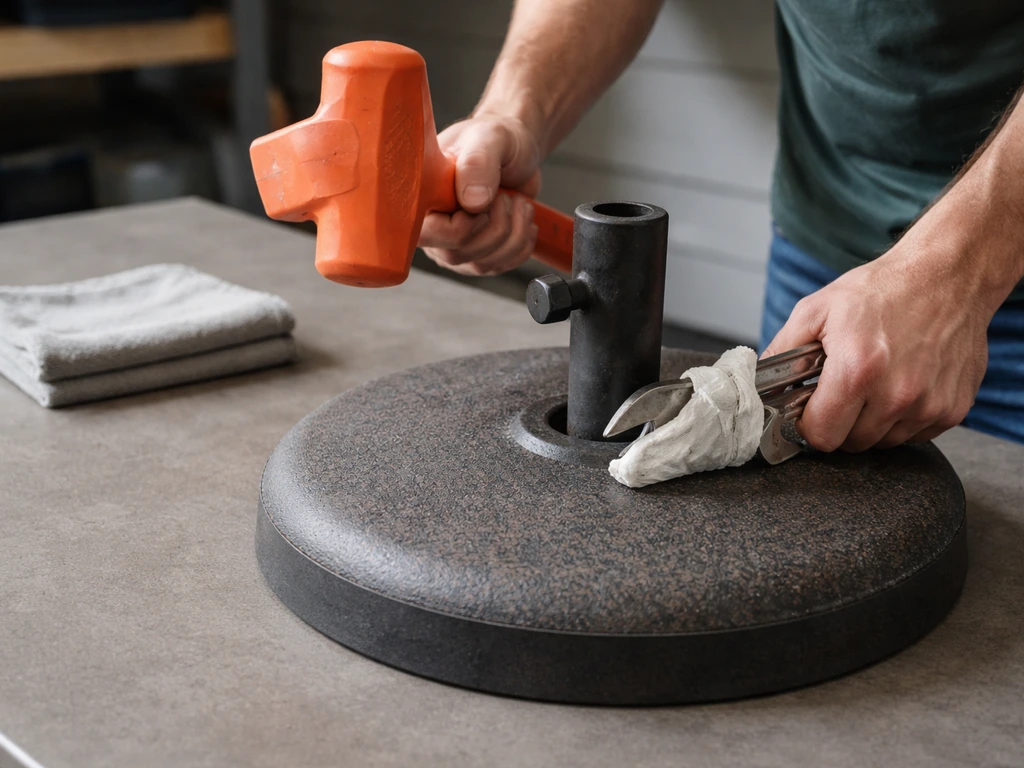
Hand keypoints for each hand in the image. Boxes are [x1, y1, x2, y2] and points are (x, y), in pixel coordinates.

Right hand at [419, 114, 541, 275]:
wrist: (516, 151)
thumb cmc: (496, 140)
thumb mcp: (489, 138)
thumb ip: (478, 163)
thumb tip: (472, 201)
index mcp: (423, 198)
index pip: (428, 235)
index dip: (462, 226)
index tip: (482, 201)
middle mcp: (434, 227)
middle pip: (459, 254)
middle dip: (495, 227)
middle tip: (505, 196)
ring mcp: (456, 245)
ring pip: (483, 264)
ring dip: (514, 233)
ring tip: (517, 202)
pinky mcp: (480, 255)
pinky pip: (501, 266)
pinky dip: (522, 244)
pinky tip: (523, 219)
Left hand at [762, 233, 989, 451]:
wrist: (946, 276)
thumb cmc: (880, 290)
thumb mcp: (816, 310)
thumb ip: (781, 351)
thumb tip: (755, 384)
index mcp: (857, 370)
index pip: (820, 436)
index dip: (808, 425)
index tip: (808, 411)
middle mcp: (897, 394)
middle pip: (851, 444)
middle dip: (839, 422)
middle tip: (842, 389)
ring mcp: (929, 405)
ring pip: (882, 442)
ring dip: (871, 422)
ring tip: (873, 382)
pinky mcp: (953, 409)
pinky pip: (914, 435)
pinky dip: (902, 419)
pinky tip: (900, 384)